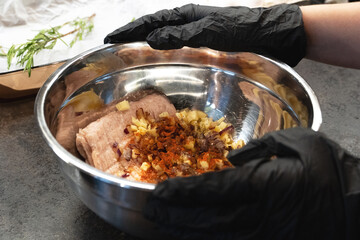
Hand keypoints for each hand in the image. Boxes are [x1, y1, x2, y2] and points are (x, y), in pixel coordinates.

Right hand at [104, 4, 306, 66]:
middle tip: (115, 45)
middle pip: (155, 28)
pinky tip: (163, 60)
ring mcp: (198, 35)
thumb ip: (184, 35)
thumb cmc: (246, 30)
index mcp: (188, 16)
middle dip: (134, 36)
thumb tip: (152, 39)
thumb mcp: (213, 31)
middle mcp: (190, 24)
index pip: (151, 22)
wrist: (274, 36)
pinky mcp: (207, 47)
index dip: (130, 30)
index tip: (110, 38)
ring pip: (166, 38)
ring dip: (147, 44)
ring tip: (132, 52)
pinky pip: (180, 49)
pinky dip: (166, 53)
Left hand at [143, 127, 359, 239]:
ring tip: (163, 226)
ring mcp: (264, 236)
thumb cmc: (333, 173)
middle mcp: (260, 215)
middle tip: (151, 211)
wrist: (359, 210)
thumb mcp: (302, 142)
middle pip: (207, 218)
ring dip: (185, 232)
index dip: (183, 191)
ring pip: (215, 237)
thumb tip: (233, 158)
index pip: (214, 189)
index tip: (159, 191)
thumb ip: (264, 145)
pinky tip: (192, 238)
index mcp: (266, 185)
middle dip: (175, 215)